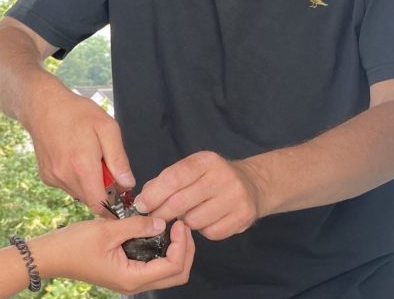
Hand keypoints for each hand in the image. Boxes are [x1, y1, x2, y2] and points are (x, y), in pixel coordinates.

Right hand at [23, 92, 134, 214]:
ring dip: (89, 183)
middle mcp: (65, 176)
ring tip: (88, 158)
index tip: (120, 192)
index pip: (100, 205)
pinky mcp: (46, 176)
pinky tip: (74, 158)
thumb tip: (127, 183)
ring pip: (79, 193)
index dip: (114, 204)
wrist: (43, 105)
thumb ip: (118, 158)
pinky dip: (75, 178)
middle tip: (106, 166)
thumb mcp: (107, 128)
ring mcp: (53, 178)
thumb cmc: (76, 113)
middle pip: (91, 199)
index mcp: (82, 166)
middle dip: (103, 189)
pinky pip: (67, 186)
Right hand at [34, 215, 193, 294]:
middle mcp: (134, 283)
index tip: (178, 222)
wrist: (50, 255)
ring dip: (176, 250)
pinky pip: (154, 265)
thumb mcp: (107, 229)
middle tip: (181, 225)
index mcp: (132, 278)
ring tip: (172, 226)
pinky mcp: (126, 271)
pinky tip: (158, 231)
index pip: (173, 266)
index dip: (182, 244)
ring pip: (167, 271)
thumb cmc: (73, 244)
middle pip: (177, 274)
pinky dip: (163, 250)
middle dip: (186, 250)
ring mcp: (130, 279)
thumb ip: (137, 226)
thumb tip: (162, 221)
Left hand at [134, 151, 263, 240]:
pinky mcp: (244, 216)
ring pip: (194, 220)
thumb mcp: (191, 170)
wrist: (252, 184)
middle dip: (162, 213)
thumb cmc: (212, 178)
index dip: (154, 194)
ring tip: (190, 214)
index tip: (141, 206)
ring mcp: (236, 196)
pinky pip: (211, 233)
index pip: (174, 178)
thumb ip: (166, 181)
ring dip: (185, 222)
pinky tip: (208, 220)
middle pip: (181, 202)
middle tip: (154, 219)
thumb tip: (142, 200)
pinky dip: (203, 231)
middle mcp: (223, 176)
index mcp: (206, 160)